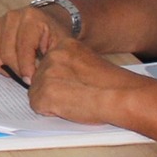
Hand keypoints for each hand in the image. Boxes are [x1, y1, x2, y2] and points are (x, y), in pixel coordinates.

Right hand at [0, 2, 76, 81]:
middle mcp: (11, 18)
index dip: (26, 68)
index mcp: (31, 18)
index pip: (23, 48)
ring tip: (17, 74)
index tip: (31, 82)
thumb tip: (37, 80)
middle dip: (16, 71)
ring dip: (4, 70)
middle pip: (7, 54)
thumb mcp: (62, 42)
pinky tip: (5, 69)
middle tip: (26, 79)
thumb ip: (52, 59)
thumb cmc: (55, 33)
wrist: (47, 19)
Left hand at [23, 38, 138, 123]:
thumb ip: (71, 66)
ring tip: (74, 101)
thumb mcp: (89, 62)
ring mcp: (47, 74)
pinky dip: (50, 112)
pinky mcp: (44, 93)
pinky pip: (37, 106)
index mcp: (65, 45)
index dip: (58, 78)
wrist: (120, 95)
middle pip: (39, 77)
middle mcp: (52, 56)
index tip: (70, 84)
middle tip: (74, 96)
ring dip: (51, 101)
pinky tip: (69, 108)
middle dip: (52, 90)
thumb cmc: (112, 84)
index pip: (48, 63)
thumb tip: (60, 78)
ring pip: (36, 92)